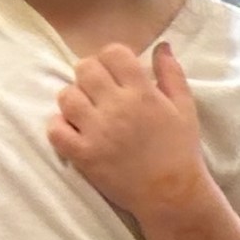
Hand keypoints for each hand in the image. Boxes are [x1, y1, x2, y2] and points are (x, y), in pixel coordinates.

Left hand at [49, 41, 209, 221]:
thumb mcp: (185, 108)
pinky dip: (59, 127)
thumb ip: (171, 74)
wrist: (172, 194)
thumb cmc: (180, 150)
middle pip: (84, 69)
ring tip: (86, 112)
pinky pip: (55, 130)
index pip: (112, 53)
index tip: (115, 73)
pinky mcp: (84, 155)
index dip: (111, 58)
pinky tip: (73, 131)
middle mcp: (116, 107)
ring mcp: (97, 132)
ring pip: (66, 96)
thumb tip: (161, 45)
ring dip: (74, 100)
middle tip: (98, 92)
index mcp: (141, 92)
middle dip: (90, 75)